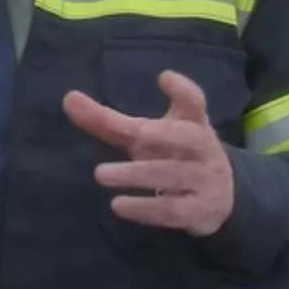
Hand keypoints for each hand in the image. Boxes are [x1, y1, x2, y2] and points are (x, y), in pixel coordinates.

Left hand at [62, 70, 234, 236]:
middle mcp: (203, 148)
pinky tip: (118, 205)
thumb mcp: (148, 135)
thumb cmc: (175, 154)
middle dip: (151, 134)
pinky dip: (145, 209)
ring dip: (136, 175)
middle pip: (181, 136)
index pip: (194, 102)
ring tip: (100, 175)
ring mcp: (205, 180)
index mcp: (192, 123)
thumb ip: (109, 121)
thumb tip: (68, 99)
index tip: (165, 78)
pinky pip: (173, 210)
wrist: (220, 197)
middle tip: (125, 135)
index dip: (182, 90)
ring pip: (172, 175)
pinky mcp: (200, 211)